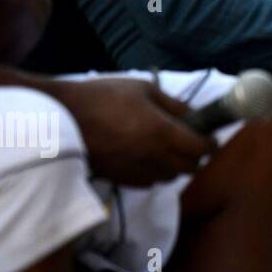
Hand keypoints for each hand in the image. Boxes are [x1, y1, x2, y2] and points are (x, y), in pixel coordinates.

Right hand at [47, 78, 215, 186]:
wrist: (60, 117)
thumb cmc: (103, 96)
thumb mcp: (142, 89)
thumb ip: (171, 104)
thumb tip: (192, 113)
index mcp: (162, 132)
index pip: (200, 148)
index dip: (210, 144)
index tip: (211, 138)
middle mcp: (153, 156)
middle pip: (188, 168)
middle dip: (196, 157)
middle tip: (192, 144)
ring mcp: (135, 170)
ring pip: (168, 178)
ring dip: (175, 166)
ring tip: (169, 151)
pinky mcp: (118, 179)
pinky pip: (147, 183)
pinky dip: (154, 174)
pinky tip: (147, 159)